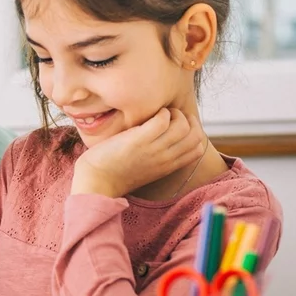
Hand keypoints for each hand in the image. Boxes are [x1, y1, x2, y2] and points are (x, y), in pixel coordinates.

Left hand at [71, 108, 205, 197]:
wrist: (97, 182)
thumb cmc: (116, 173)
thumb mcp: (146, 168)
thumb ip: (158, 156)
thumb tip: (164, 137)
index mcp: (168, 167)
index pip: (198, 149)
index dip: (194, 132)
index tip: (180, 125)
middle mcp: (165, 159)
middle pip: (195, 136)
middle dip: (188, 120)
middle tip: (171, 116)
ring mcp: (153, 150)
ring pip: (182, 126)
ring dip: (174, 113)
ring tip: (160, 113)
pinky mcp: (138, 140)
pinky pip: (162, 120)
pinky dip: (160, 112)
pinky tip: (149, 114)